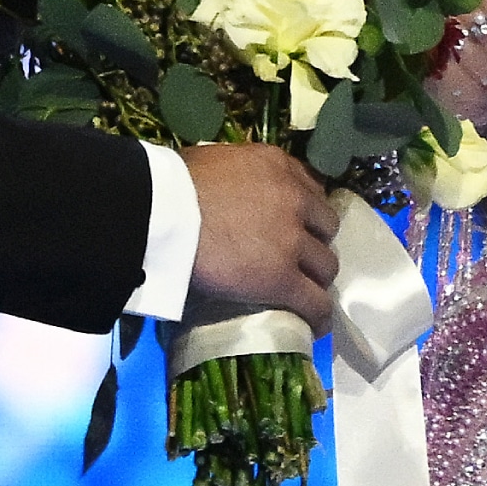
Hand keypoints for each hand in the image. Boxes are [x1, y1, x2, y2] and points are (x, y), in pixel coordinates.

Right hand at [181, 143, 339, 333]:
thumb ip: (240, 175)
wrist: (160, 212)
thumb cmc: (174, 183)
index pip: (311, 188)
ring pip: (325, 265)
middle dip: (314, 242)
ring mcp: (291, 239)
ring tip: (303, 291)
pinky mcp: (281, 278)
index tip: (298, 224)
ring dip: (316, 278)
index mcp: (277, 165)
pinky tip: (314, 324)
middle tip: (297, 257)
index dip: (306, 211)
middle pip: (325, 226)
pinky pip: (314, 301)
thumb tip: (234, 190)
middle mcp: (294, 198)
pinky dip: (318, 315)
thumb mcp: (219, 161)